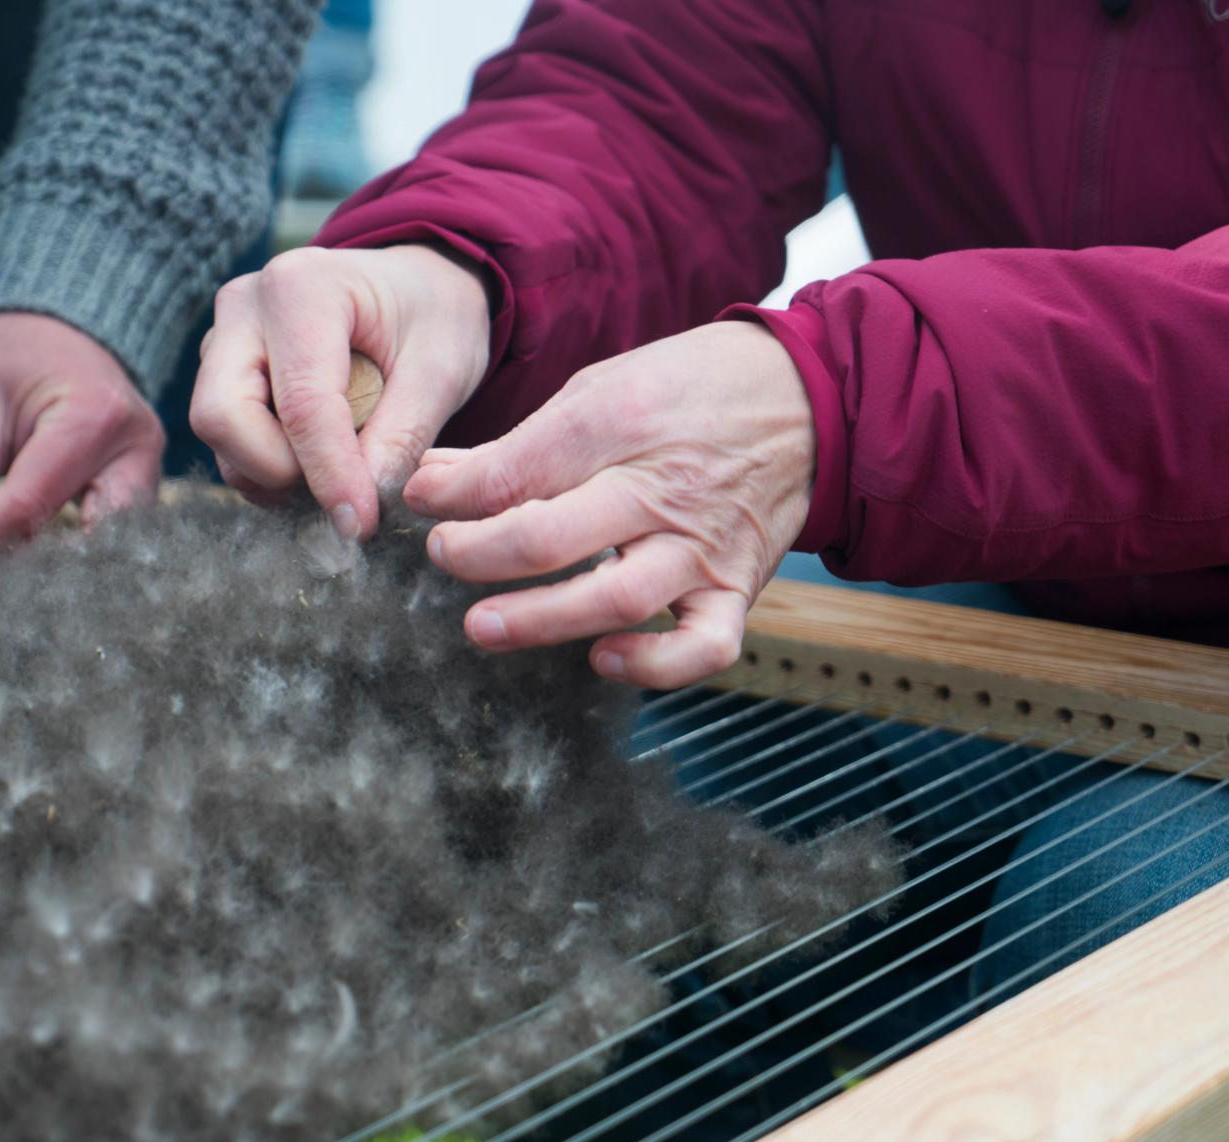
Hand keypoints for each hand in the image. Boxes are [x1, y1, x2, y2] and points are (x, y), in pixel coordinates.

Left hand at [0, 312, 162, 573]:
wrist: (63, 326)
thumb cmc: (15, 353)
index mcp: (94, 419)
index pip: (27, 506)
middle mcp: (137, 452)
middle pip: (86, 542)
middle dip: (29, 575)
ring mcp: (150, 473)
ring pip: (104, 550)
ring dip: (50, 572)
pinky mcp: (144, 489)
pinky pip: (108, 539)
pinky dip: (66, 558)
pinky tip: (24, 571)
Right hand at [190, 243, 490, 539]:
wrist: (415, 289)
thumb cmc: (433, 317)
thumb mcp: (440, 372)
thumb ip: (401, 438)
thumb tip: (357, 507)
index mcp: (302, 288)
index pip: (301, 404)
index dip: (329, 475)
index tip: (359, 524)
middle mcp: (245, 305)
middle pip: (222, 416)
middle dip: (279, 470)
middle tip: (343, 483)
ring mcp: (223, 335)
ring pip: (216, 433)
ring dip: (273, 471)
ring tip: (339, 462)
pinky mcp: (219, 367)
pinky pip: (225, 437)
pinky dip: (266, 463)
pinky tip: (316, 454)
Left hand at [404, 321, 815, 690]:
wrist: (809, 398)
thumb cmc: (688, 391)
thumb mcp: (601, 388)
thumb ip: (520, 445)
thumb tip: (434, 481)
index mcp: (619, 423)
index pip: (515, 471)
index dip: (451, 494)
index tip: (419, 500)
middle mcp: (661, 488)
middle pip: (552, 537)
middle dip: (479, 555)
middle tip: (443, 556)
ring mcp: (702, 545)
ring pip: (618, 599)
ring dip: (542, 619)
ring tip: (482, 626)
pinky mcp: (739, 587)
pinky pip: (702, 646)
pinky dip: (653, 666)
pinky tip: (601, 660)